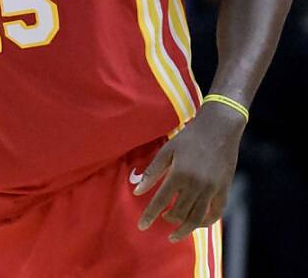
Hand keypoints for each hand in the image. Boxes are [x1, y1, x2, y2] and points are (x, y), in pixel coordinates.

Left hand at [135, 103, 245, 241]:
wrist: (219, 128)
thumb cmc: (189, 138)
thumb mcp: (167, 151)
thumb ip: (152, 172)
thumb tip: (137, 191)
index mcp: (179, 174)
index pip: (160, 201)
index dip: (149, 215)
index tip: (141, 226)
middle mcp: (196, 185)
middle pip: (179, 212)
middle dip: (167, 219)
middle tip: (161, 217)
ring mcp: (212, 189)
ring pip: (197, 218)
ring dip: (184, 229)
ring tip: (175, 233)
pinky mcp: (224, 189)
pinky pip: (216, 213)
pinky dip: (205, 222)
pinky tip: (196, 224)